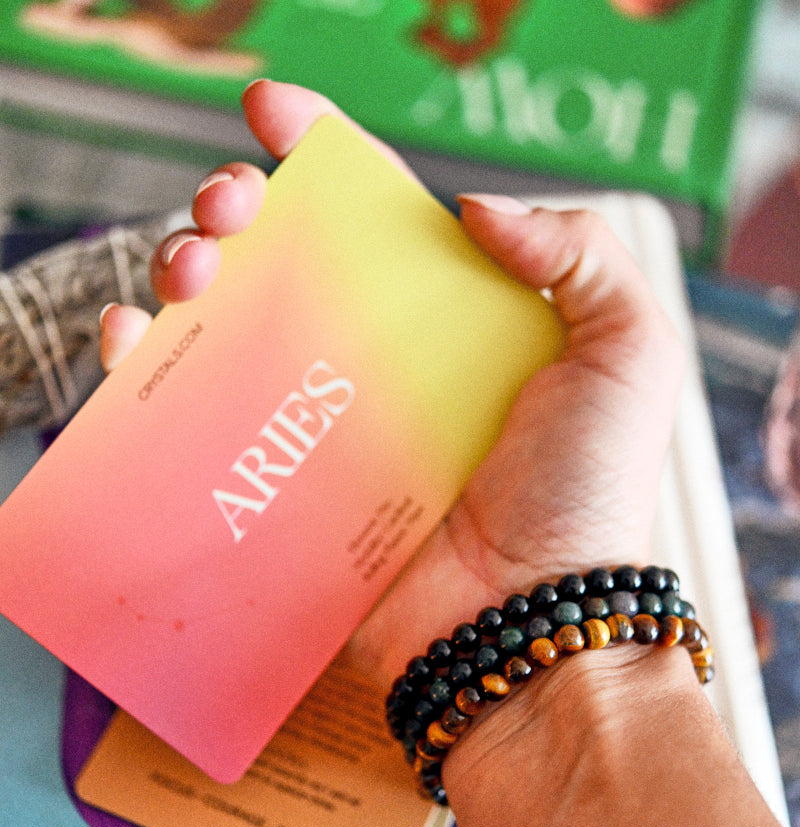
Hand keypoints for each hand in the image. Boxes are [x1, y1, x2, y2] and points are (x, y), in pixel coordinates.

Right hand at [101, 80, 684, 686]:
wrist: (529, 618)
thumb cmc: (585, 494)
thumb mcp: (627, 351)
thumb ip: (580, 253)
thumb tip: (474, 207)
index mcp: (449, 316)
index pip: (376, 211)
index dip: (320, 151)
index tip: (271, 114)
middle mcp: (380, 361)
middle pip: (286, 261)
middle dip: (239, 210)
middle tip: (228, 207)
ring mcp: (324, 424)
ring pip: (232, 326)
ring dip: (186, 275)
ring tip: (190, 274)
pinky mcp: (283, 486)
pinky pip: (201, 419)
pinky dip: (153, 372)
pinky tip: (135, 341)